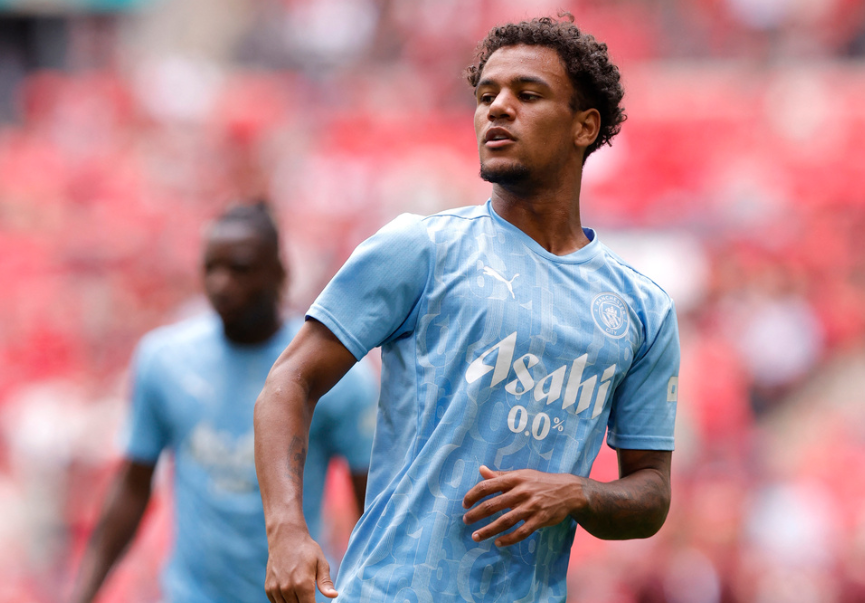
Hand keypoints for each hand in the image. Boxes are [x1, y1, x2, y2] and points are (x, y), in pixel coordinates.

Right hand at [264, 526, 336, 602]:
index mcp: (302, 583)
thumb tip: (334, 595)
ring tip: (302, 594)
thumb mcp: (321, 563)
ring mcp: (276, 589)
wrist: (286, 538)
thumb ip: (326, 582)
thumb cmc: (306, 550)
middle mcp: (287, 588)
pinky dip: (285, 602)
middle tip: (311, 597)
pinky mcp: (269, 588)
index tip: (319, 602)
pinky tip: (292, 593)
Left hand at [462, 465, 583, 546]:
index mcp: (515, 478)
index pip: (488, 486)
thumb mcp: (521, 474)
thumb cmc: (540, 482)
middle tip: (466, 520)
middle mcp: (522, 491)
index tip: (464, 504)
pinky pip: (522, 532)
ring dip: (488, 530)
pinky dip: (509, 539)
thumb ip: (500, 475)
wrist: (568, 490)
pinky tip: (498, 542)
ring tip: (476, 536)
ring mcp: (531, 506)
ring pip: (505, 521)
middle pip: (494, 504)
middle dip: (477, 514)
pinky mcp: (540, 519)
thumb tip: (480, 470)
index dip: (473, 495)